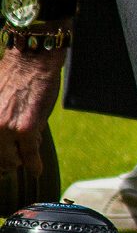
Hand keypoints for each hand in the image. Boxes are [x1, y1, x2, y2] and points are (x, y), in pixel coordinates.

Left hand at [0, 42, 65, 176]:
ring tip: (25, 158)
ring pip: (10, 160)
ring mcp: (5, 129)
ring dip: (18, 162)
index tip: (2, 165)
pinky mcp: (25, 129)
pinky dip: (34, 165)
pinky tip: (37, 170)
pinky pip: (30, 155)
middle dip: (5, 163)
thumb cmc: (12, 78)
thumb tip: (4, 142)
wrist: (30, 61)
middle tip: (11, 164)